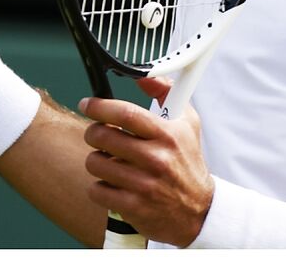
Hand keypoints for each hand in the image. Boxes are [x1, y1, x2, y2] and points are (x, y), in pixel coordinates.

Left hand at [80, 77, 214, 247]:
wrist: (198, 210)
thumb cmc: (187, 162)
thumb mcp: (186, 122)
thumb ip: (166, 93)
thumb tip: (143, 76)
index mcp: (167, 135)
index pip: (126, 113)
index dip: (100, 106)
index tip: (88, 104)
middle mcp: (156, 158)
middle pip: (103, 136)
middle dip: (93, 132)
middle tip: (96, 133)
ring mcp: (144, 184)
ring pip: (95, 163)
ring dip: (96, 160)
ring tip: (108, 161)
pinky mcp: (133, 207)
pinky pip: (96, 190)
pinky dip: (99, 186)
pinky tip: (112, 184)